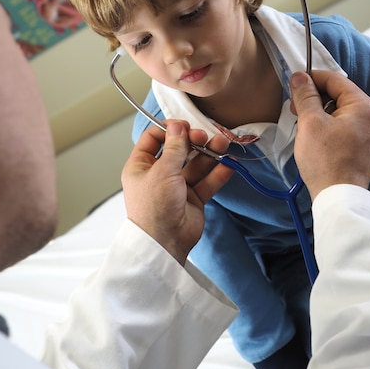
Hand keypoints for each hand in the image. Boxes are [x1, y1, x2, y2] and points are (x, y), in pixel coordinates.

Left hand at [122, 121, 232, 263]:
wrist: (164, 243)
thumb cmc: (154, 207)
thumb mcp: (162, 171)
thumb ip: (174, 148)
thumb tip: (177, 126)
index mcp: (141, 166)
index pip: (153, 139)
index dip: (169, 130)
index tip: (184, 125)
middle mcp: (159, 174)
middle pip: (178, 150)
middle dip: (193, 141)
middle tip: (204, 136)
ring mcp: (177, 186)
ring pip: (196, 164)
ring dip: (209, 153)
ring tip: (222, 144)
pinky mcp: (193, 198)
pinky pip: (207, 181)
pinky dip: (218, 172)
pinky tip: (229, 164)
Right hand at [289, 70, 369, 200]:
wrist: (337, 197)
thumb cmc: (325, 160)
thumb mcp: (310, 122)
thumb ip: (305, 96)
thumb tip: (299, 77)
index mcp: (365, 107)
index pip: (336, 80)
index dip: (312, 79)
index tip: (293, 83)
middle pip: (339, 95)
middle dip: (314, 97)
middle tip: (294, 106)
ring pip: (340, 111)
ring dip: (319, 112)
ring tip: (301, 122)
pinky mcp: (364, 147)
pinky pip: (344, 126)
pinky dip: (328, 125)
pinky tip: (313, 134)